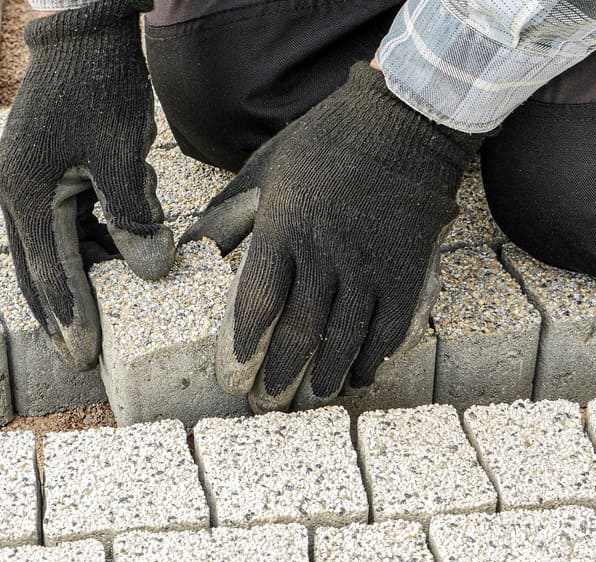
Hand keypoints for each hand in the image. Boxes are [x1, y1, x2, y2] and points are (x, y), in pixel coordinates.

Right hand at [0, 0, 173, 370]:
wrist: (86, 31)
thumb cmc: (102, 85)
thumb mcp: (122, 154)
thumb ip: (134, 216)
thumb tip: (152, 270)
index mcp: (25, 191)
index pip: (49, 270)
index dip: (71, 314)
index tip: (84, 355)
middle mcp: (17, 192)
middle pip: (37, 269)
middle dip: (60, 313)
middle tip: (78, 358)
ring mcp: (29, 182)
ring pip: (53, 248)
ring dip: (84, 275)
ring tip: (109, 311)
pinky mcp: (47, 173)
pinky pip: (68, 223)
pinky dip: (94, 242)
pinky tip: (124, 251)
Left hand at [183, 62, 481, 411]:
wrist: (405, 120)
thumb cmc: (326, 142)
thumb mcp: (265, 167)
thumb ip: (227, 213)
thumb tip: (188, 248)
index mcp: (285, 228)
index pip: (257, 304)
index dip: (244, 348)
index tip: (235, 377)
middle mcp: (326, 254)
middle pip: (299, 333)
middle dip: (280, 378)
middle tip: (266, 408)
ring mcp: (370, 266)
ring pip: (344, 340)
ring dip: (325, 378)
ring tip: (309, 403)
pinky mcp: (407, 272)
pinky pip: (389, 330)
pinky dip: (373, 359)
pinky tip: (360, 377)